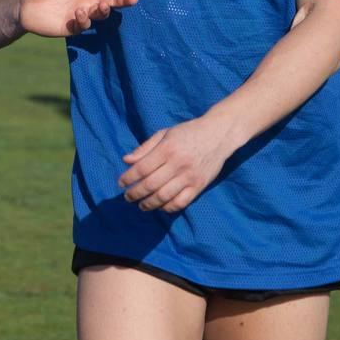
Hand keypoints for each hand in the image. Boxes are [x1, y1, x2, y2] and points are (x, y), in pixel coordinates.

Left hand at [118, 116, 232, 212]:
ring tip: (141, 205)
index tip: (121, 183)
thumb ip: (145, 148)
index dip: (128, 178)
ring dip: (149, 204)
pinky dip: (168, 207)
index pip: (142, 168)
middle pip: (150, 184)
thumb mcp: (164, 134)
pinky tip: (160, 206)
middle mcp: (178, 164)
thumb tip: (126, 161)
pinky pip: (181, 202)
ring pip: (164, 196)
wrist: (218, 134)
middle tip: (127, 197)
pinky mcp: (199, 186)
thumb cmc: (188, 132)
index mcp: (167, 149)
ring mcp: (189, 176)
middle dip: (135, 193)